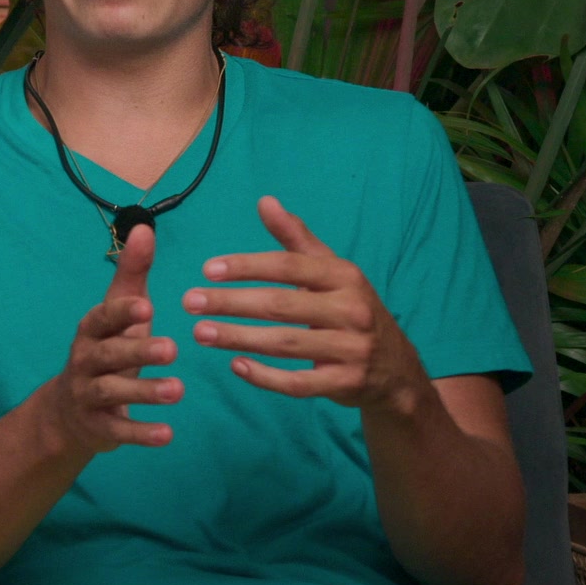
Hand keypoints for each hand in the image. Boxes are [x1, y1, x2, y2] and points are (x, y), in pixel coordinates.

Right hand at [47, 224, 182, 454]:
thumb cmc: (107, 349)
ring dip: (143, 392)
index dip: (121, 313)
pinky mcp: (98, 426)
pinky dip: (140, 433)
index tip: (147, 307)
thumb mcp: (120, 312)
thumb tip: (145, 227)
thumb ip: (133, 273)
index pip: (102, 318)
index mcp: (92, 330)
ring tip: (177, 391)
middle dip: (138, 352)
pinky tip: (167, 435)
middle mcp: (85, 360)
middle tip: (172, 349)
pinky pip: (118, 430)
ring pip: (112, 392)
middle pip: (108, 355)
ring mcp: (88, 395)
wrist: (69, 411)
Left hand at [185, 196, 424, 411]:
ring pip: (285, 344)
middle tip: (190, 302)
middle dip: (231, 303)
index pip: (288, 266)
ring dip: (238, 337)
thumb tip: (264, 201)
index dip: (247, 267)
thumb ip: (296, 238)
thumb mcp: (331, 271)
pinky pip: (298, 383)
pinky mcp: (346, 383)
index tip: (208, 270)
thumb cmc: (351, 310)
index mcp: (344, 276)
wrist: (396, 369)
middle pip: (281, 305)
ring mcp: (351, 349)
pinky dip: (265, 377)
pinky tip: (235, 366)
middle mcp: (351, 310)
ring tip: (200, 333)